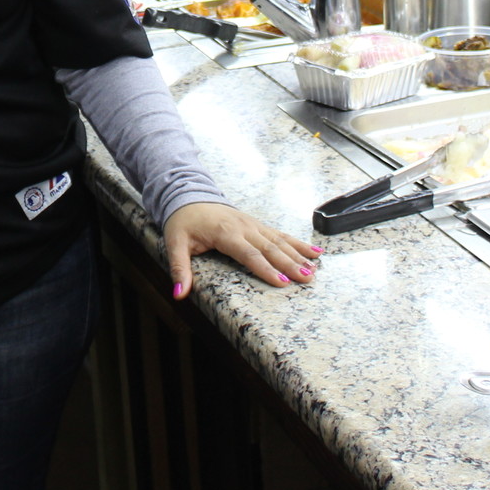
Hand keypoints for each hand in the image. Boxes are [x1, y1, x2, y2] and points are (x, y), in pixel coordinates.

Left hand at [163, 201, 320, 295]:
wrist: (188, 195)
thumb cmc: (183, 222)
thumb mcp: (175, 244)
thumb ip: (179, 269)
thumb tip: (179, 294)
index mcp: (226, 233)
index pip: (249, 254)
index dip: (265, 268)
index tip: (282, 282)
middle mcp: (244, 228)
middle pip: (270, 248)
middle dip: (290, 264)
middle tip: (307, 279)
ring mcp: (253, 225)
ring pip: (280, 241)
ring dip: (298, 255)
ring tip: (314, 270)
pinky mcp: (257, 225)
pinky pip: (280, 234)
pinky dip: (298, 243)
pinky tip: (314, 252)